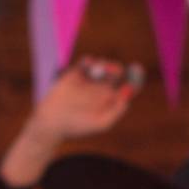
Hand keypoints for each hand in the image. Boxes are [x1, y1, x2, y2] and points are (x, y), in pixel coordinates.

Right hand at [0, 56, 142, 188]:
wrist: (52, 122)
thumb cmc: (77, 127)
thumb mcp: (101, 123)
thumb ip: (116, 111)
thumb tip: (127, 97)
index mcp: (111, 101)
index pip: (128, 86)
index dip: (134, 79)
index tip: (136, 72)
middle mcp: (101, 89)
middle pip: (116, 73)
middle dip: (117, 69)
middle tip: (115, 71)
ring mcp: (89, 81)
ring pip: (102, 66)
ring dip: (105, 64)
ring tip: (101, 70)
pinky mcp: (75, 74)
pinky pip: (86, 63)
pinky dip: (89, 61)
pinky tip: (89, 64)